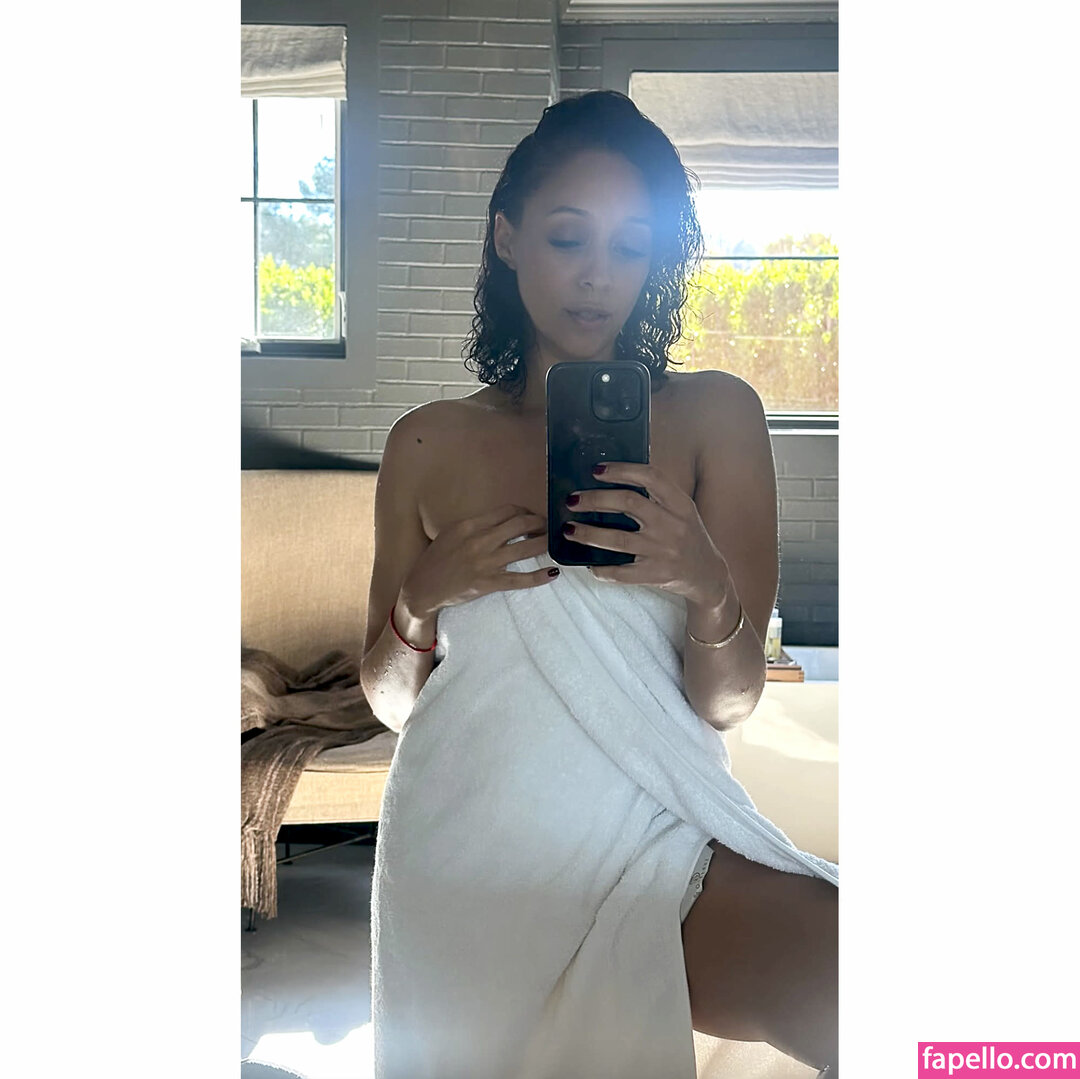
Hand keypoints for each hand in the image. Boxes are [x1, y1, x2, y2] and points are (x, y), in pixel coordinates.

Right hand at [400, 503, 556, 620]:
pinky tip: (554, 572)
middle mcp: (480, 540)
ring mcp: (486, 563)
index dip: (525, 511)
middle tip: (548, 526)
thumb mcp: (451, 533)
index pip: (507, 511)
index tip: (532, 515)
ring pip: (525, 548)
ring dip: (544, 543)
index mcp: (470, 525)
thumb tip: (501, 520)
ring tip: (554, 542)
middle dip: (539, 523)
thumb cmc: (436, 559)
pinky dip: (540, 576)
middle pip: (520, 524)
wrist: (423, 589)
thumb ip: (475, 525)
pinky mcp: (490, 583)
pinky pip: (521, 579)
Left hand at [563, 463, 730, 606]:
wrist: (708, 575)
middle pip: (628, 503)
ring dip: (587, 533)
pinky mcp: (656, 575)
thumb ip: (657, 496)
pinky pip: (621, 572)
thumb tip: (612, 480)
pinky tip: (588, 563)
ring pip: (618, 539)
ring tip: (568, 529)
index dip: (622, 470)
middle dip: (595, 499)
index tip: (596, 470)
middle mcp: (673, 525)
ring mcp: (664, 551)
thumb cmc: (687, 536)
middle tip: (572, 500)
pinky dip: (601, 568)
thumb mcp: (682, 511)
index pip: (650, 477)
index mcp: (680, 504)